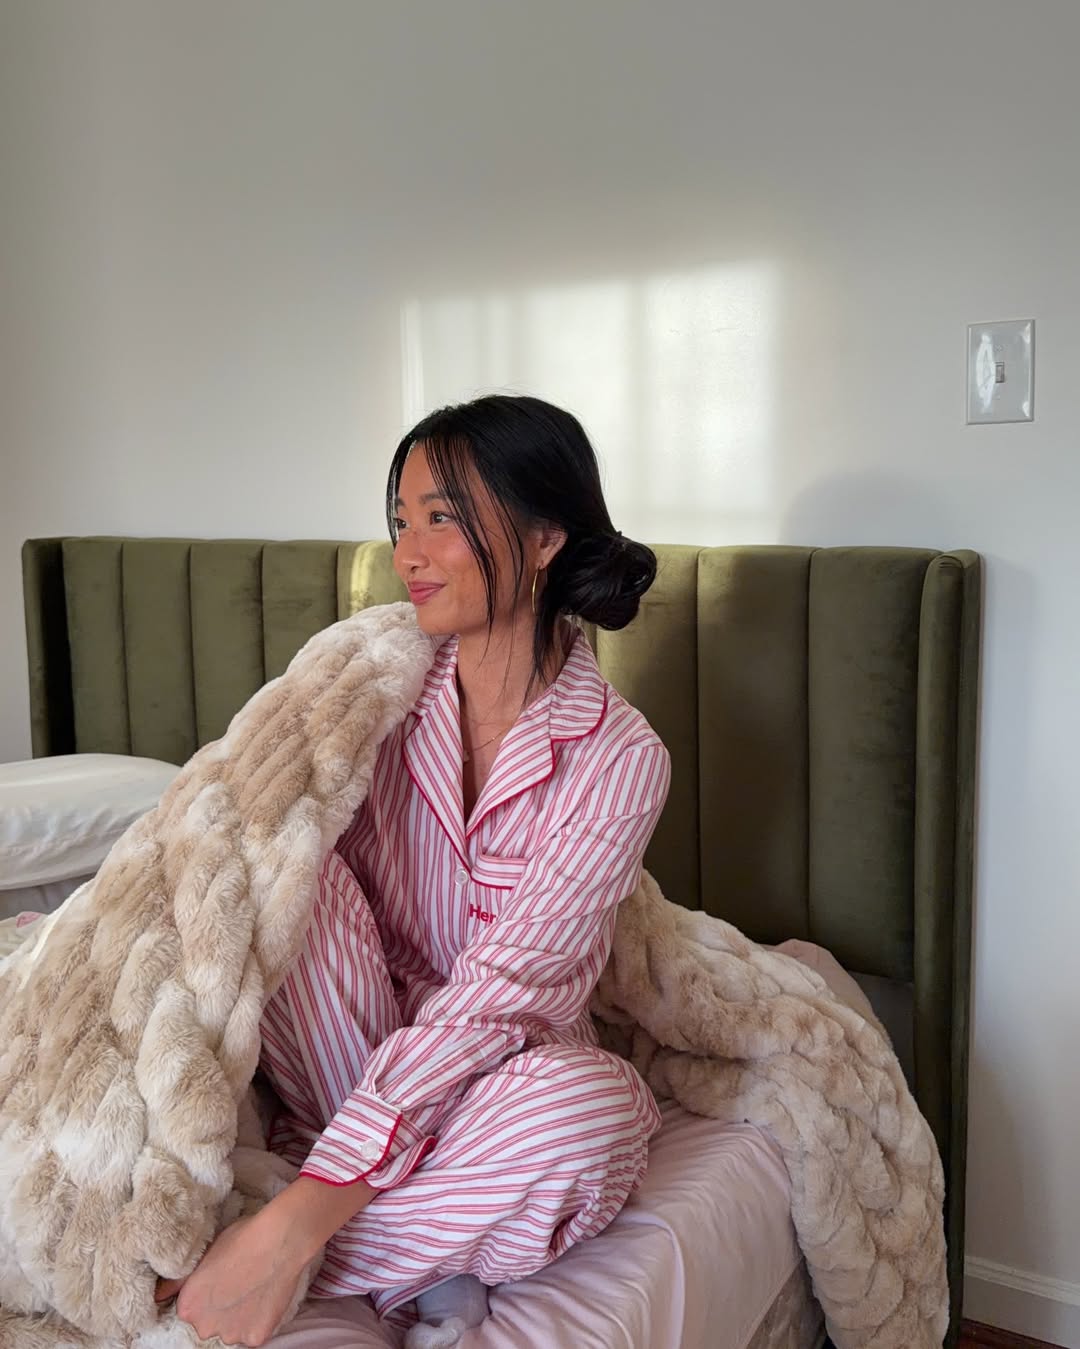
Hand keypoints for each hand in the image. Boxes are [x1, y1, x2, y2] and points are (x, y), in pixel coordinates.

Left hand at [154, 1211, 306, 1346]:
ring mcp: (231, 1335)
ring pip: (232, 1331)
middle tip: (238, 1284)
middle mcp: (204, 1328)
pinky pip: (253, 1334)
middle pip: (210, 1325)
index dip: (208, 1294)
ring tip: (254, 1289)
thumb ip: (177, 1282)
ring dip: (240, 1318)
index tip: (221, 1280)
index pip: (192, 1310)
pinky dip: (259, 1321)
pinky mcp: (255, 1339)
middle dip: (221, 1311)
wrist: (279, 1240)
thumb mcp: (204, 1254)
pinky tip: (265, 1297)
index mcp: (188, 1307)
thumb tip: (157, 1296)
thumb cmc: (241, 1239)